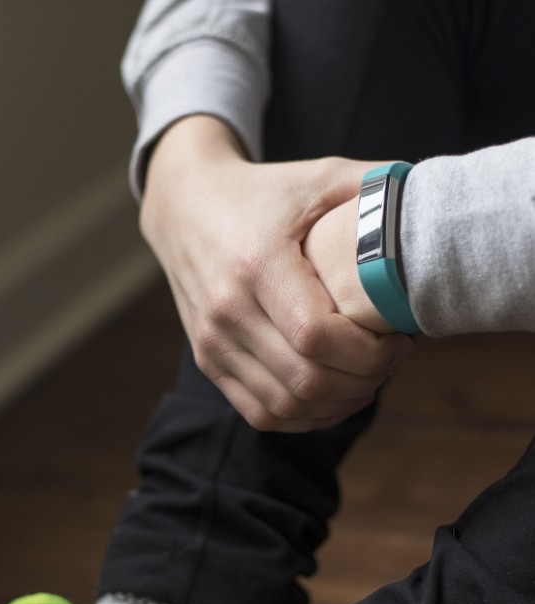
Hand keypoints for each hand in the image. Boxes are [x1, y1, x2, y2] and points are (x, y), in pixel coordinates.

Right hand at [140, 116, 413, 431]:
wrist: (185, 206)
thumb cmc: (262, 192)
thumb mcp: (318, 176)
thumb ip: (375, 189)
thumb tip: (430, 207)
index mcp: (256, 264)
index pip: (317, 336)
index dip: (368, 353)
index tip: (399, 341)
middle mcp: (226, 311)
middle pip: (306, 380)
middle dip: (363, 382)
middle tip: (390, 362)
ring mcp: (213, 342)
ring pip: (286, 406)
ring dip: (337, 405)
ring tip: (366, 381)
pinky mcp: (208, 362)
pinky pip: (261, 413)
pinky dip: (304, 416)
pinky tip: (332, 396)